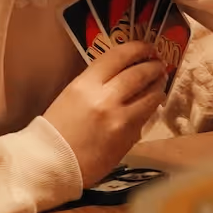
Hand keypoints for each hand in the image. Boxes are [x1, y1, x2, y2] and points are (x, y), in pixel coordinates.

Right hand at [44, 41, 167, 187]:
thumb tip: (123, 73)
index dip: (138, 48)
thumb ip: (97, 83)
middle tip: (159, 64)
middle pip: (140, 73)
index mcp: (85, 85)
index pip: (118, 56)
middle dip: (154, 66)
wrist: (52, 165)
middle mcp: (105, 98)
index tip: (147, 47)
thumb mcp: (71, 97)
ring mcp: (120, 119)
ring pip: (151, 96)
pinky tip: (151, 104)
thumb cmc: (56, 130)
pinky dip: (151, 107)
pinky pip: (146, 117)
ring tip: (159, 83)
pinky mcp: (130, 137)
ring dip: (158, 87)